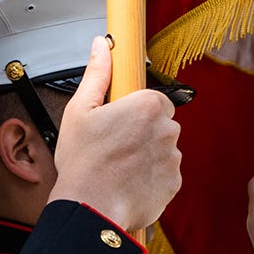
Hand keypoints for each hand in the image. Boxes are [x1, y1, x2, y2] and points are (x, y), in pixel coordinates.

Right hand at [50, 35, 181, 235]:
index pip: (155, 99)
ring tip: (118, 167)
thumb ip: (97, 74)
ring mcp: (172, 158)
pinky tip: (127, 182)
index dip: (135, 111)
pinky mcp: (173, 184)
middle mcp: (167, 129)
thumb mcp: (80, 110)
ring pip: (163, 150)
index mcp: (147, 106)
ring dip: (146, 155)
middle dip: (142, 133)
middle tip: (114, 146)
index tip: (119, 123)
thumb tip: (101, 45)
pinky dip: (150, 177)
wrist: (90, 208)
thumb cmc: (83, 162)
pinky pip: (164, 174)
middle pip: (160, 124)